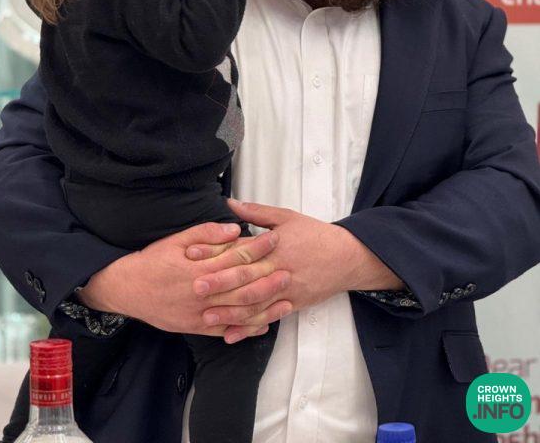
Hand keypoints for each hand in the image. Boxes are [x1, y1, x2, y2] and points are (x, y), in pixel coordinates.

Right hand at [77, 221, 289, 337]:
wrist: (127, 288)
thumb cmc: (153, 260)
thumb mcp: (177, 239)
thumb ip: (207, 234)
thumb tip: (234, 229)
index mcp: (200, 267)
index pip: (237, 256)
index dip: (259, 247)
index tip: (275, 238)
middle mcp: (203, 292)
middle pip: (243, 285)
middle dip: (268, 277)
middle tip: (289, 269)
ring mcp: (200, 313)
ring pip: (239, 312)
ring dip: (265, 305)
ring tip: (285, 298)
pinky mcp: (196, 327)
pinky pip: (226, 330)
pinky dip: (246, 329)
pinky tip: (263, 324)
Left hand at [188, 199, 403, 340]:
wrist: (347, 257)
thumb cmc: (315, 234)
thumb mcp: (286, 217)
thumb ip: (256, 212)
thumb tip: (230, 204)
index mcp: (274, 246)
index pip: (240, 250)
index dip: (215, 252)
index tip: (193, 254)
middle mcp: (278, 269)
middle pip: (245, 279)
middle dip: (218, 284)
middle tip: (194, 288)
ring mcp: (286, 290)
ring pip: (255, 304)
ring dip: (230, 312)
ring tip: (206, 316)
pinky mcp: (292, 305)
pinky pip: (268, 319)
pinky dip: (249, 329)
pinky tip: (231, 335)